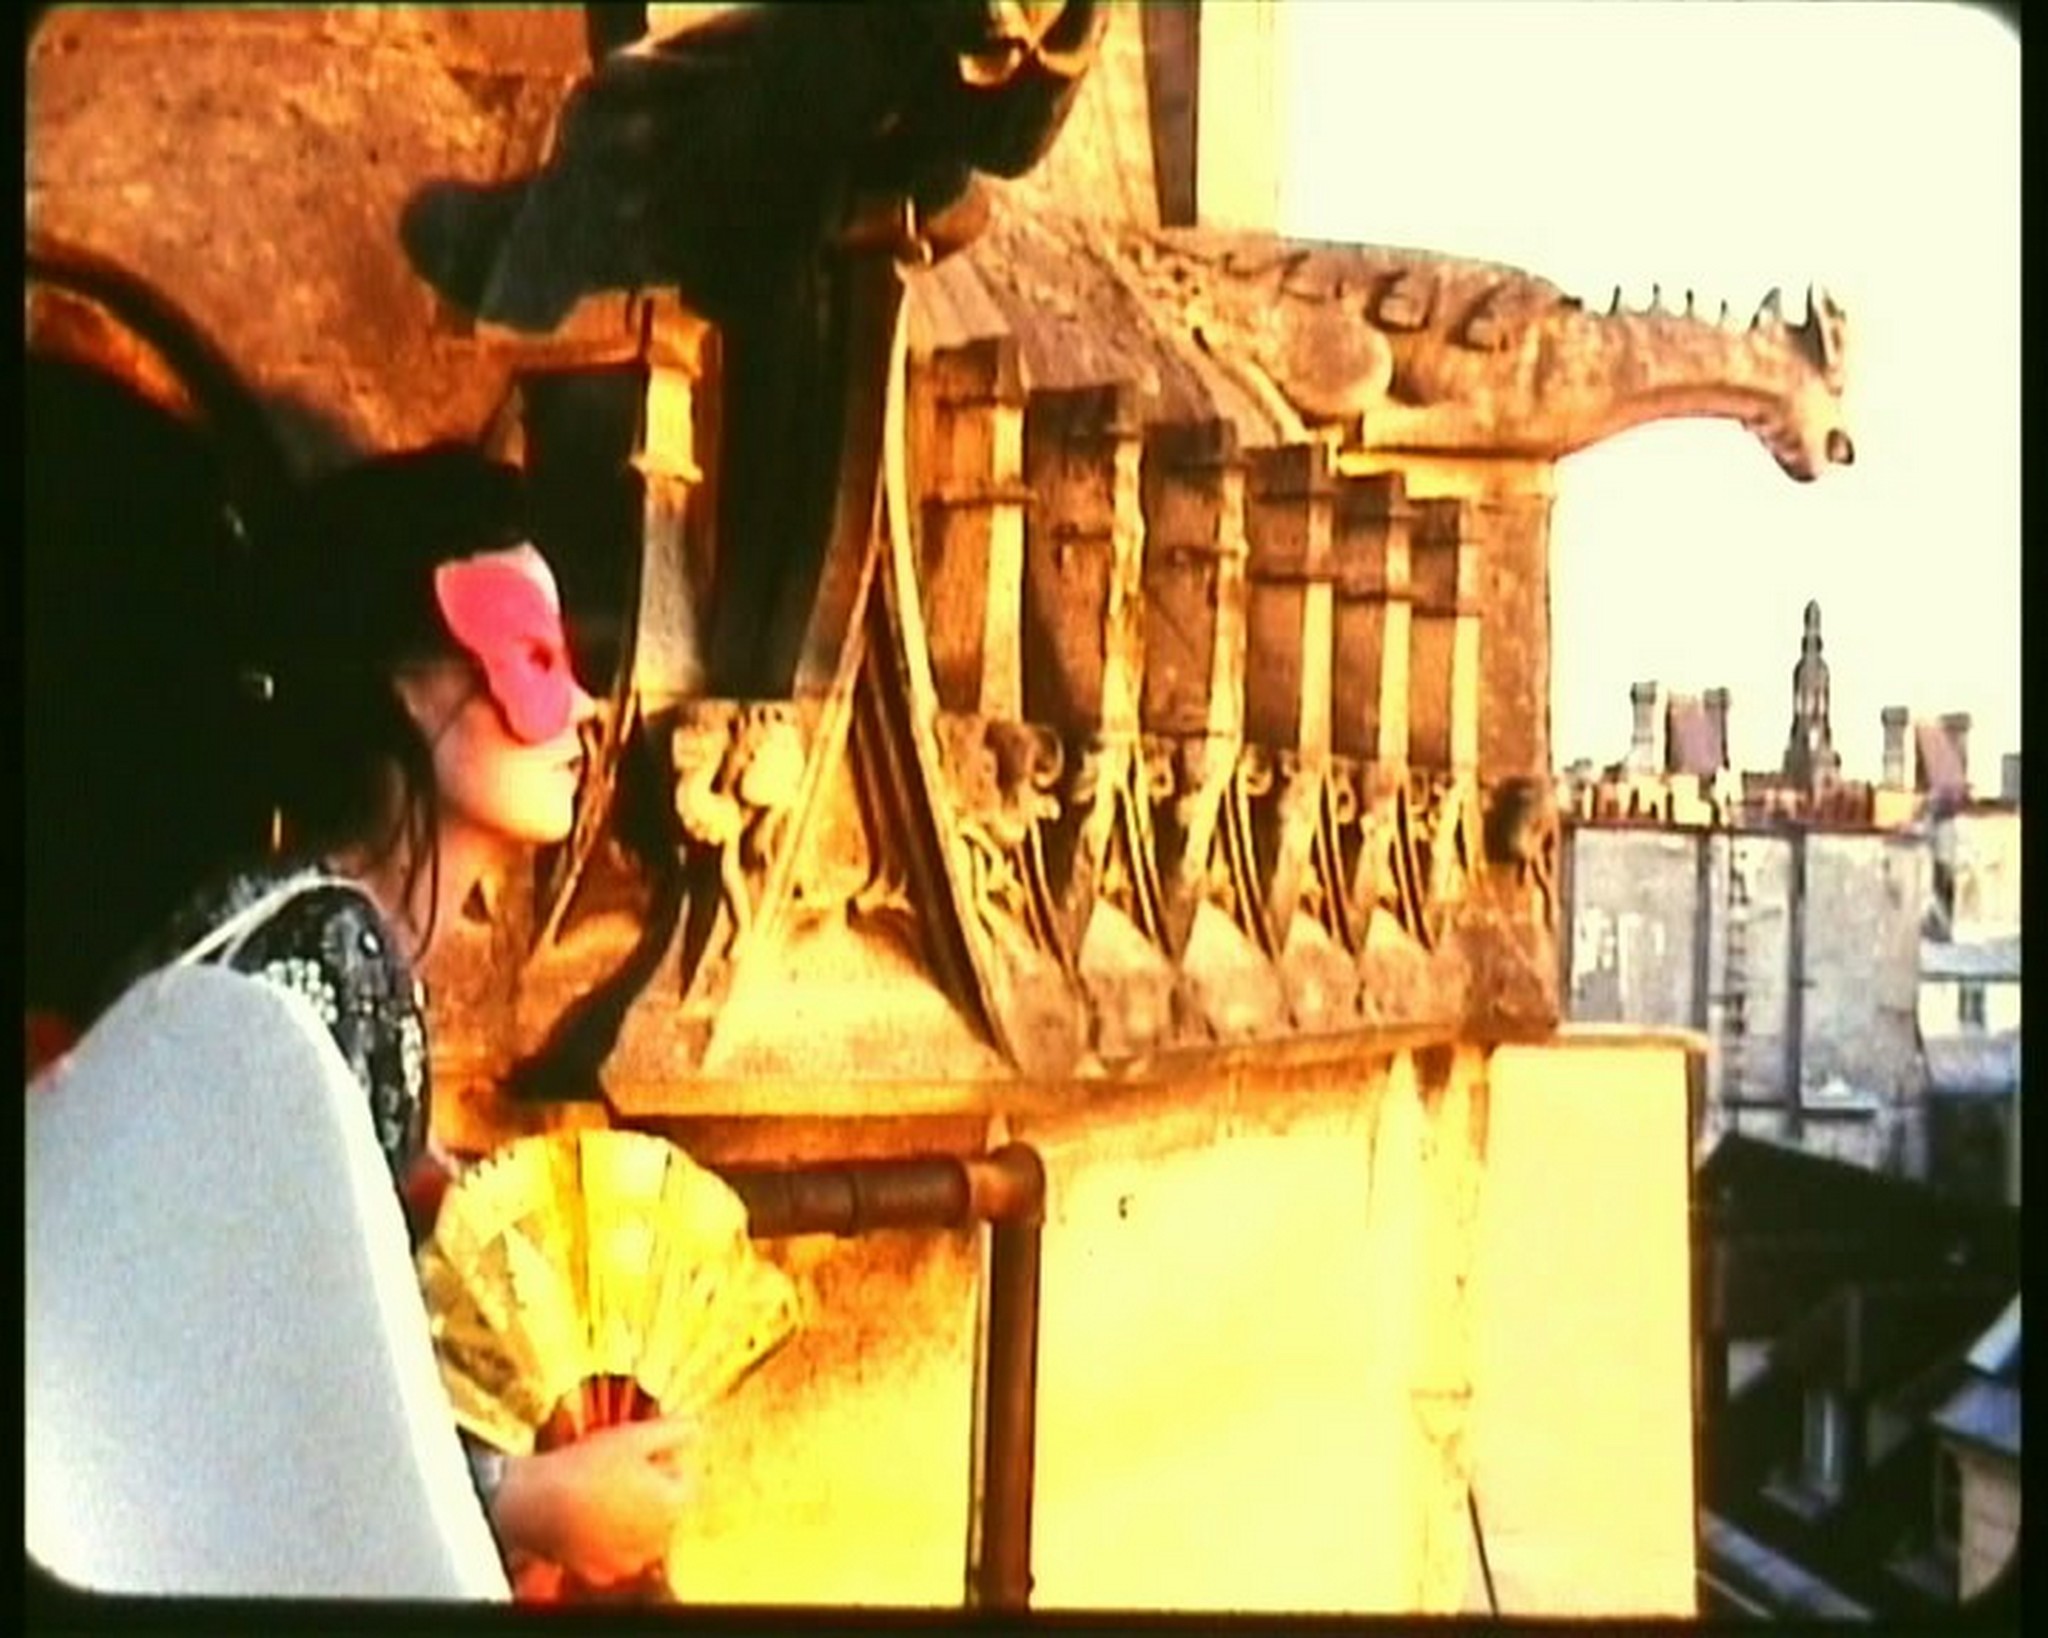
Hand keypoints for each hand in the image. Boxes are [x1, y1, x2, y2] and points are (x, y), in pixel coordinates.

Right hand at [491, 1417, 697, 1587]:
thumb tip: (695, 1427)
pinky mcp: (602, 1573)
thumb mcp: (633, 1436)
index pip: (685, 1482)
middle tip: (617, 1471)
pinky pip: (616, 1553)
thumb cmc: (586, 1467)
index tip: (639, 1455)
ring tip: (600, 1493)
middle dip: (650, 1489)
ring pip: (642, 1533)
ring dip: (631, 1516)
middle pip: (665, 1508)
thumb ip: (672, 1430)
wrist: (534, 1503)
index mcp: (671, 1505)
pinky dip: (608, 1539)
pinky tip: (587, 1518)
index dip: (663, 1462)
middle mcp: (657, 1540)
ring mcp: (630, 1562)